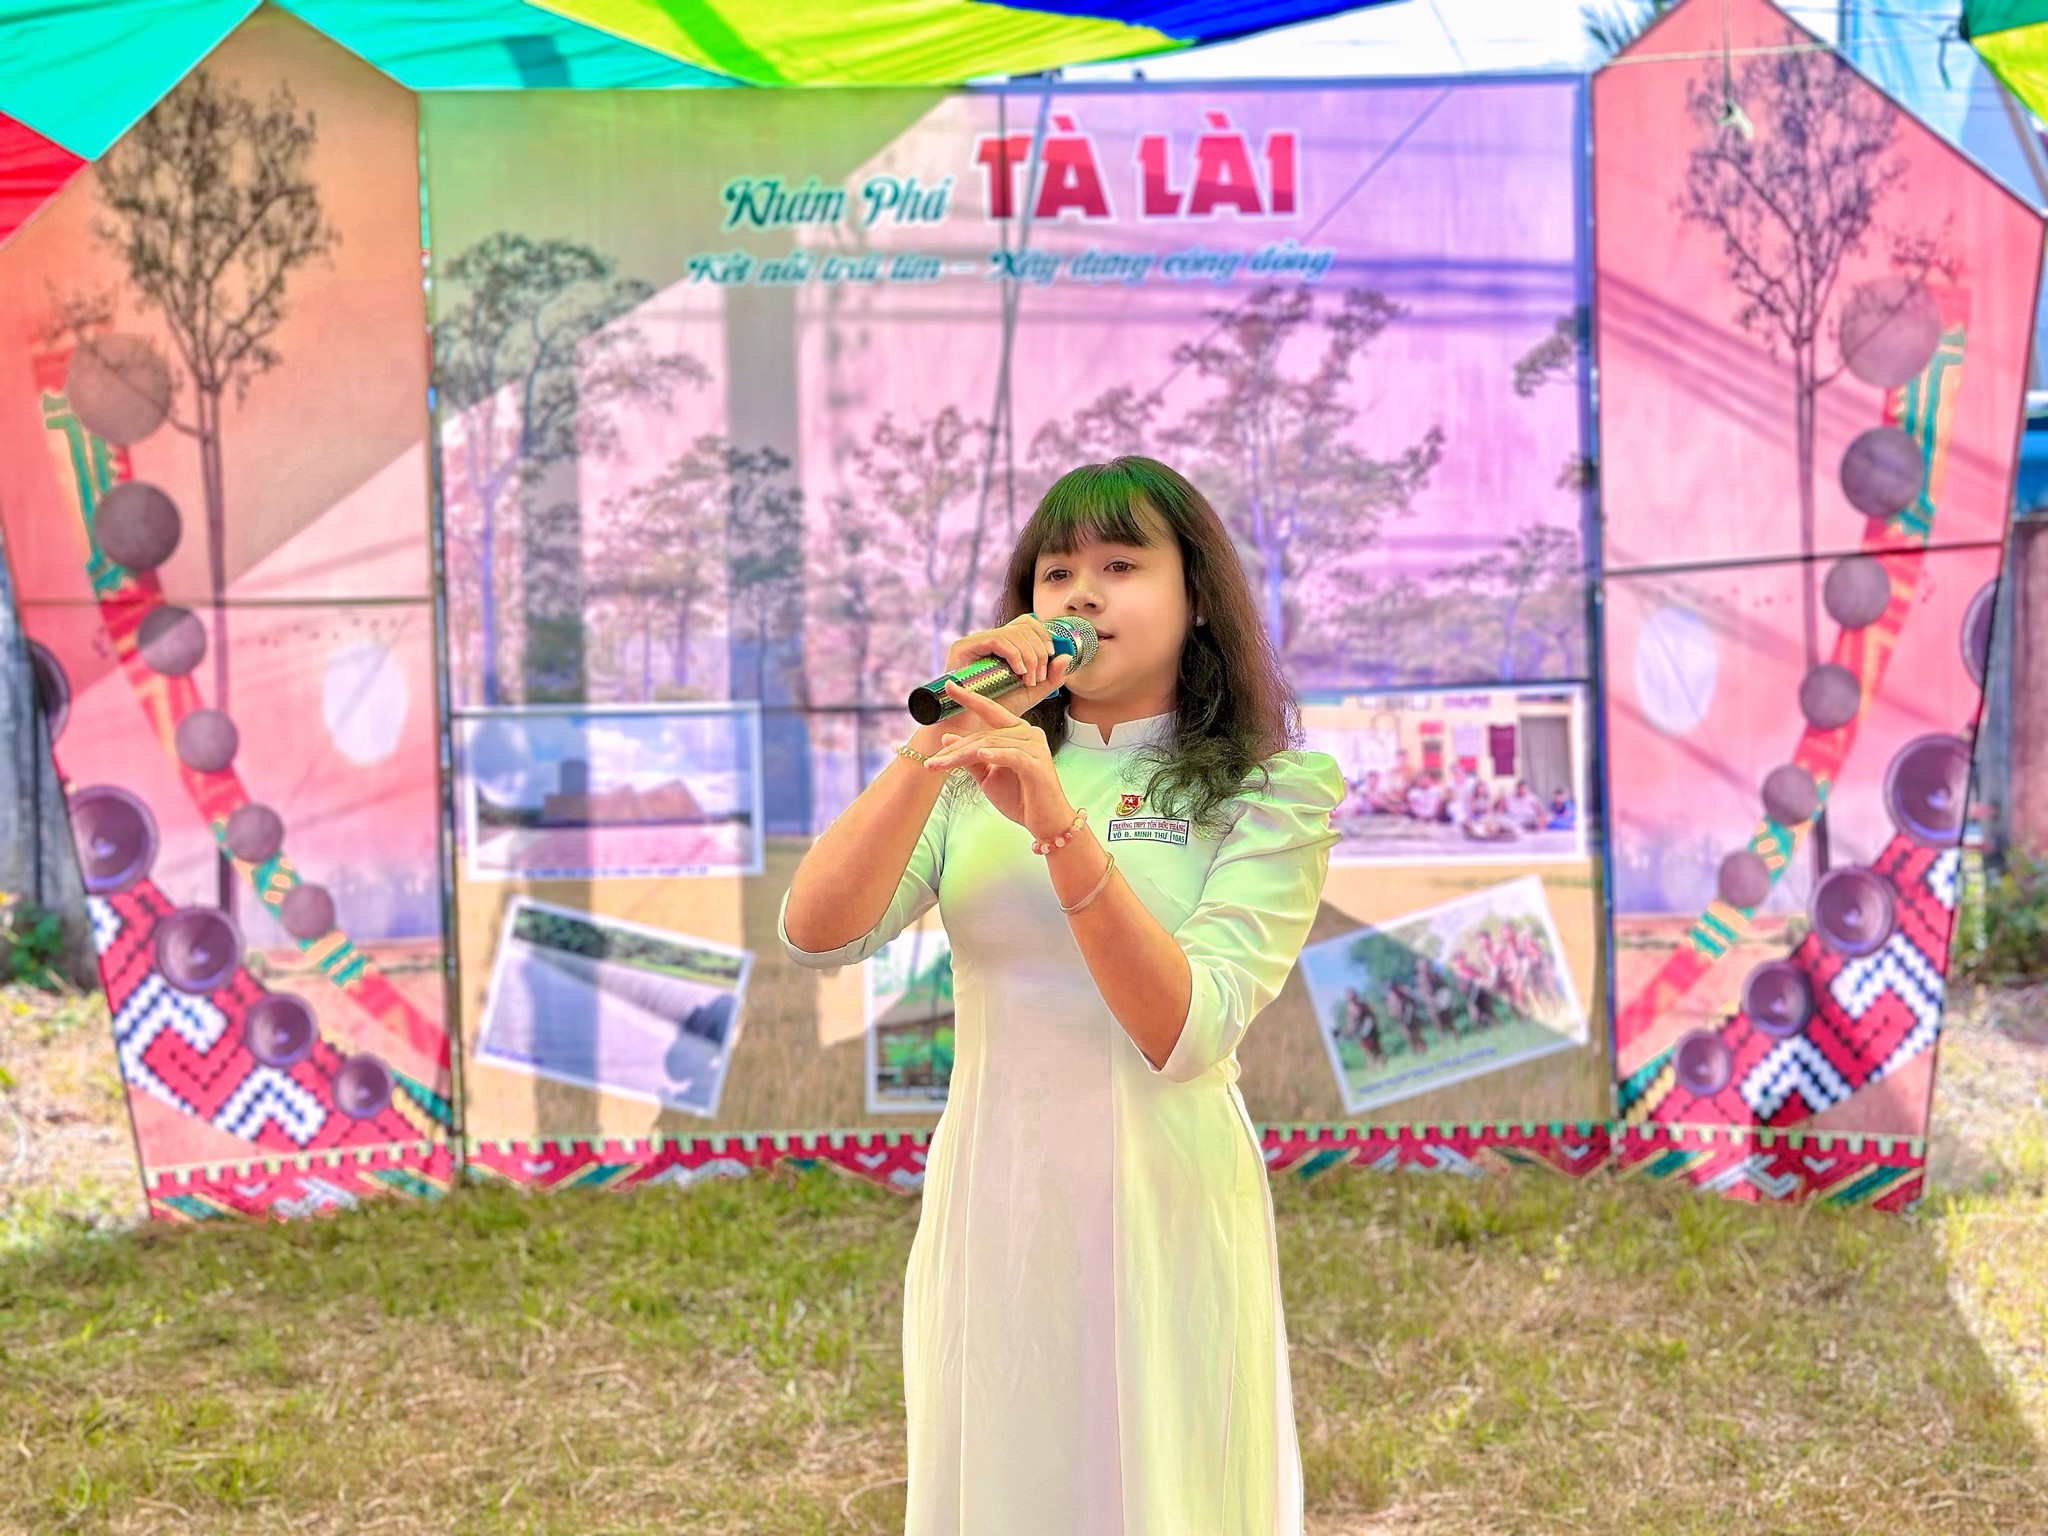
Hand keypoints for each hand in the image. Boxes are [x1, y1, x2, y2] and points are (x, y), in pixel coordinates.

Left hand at [922, 663, 1077, 838]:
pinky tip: (980, 755)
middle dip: (955, 749)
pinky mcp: (1037, 764)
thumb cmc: (1020, 798)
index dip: (970, 698)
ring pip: (991, 744)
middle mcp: (1028, 733)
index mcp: (1018, 732)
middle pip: (984, 734)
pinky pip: (1012, 755)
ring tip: (940, 766)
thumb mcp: (988, 776)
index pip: (990, 712)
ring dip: (962, 756)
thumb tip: (946, 737)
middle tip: (930, 762)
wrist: (1045, 822)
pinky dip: (995, 754)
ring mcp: (1035, 747)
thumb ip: (970, 757)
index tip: (948, 685)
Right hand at [945, 614, 1067, 700]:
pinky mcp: (964, 647)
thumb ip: (1051, 677)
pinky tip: (1018, 672)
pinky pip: (997, 639)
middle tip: (1038, 676)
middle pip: (1024, 625)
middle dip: (1039, 650)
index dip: (1044, 635)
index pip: (1028, 624)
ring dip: (1029, 656)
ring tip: (1028, 680)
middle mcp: (990, 640)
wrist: (973, 729)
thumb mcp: (1033, 693)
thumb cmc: (999, 712)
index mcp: (1005, 646)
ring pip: (1013, 632)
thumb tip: (1067, 656)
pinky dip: (1014, 654)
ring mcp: (976, 642)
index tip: (1052, 655)